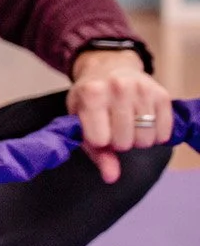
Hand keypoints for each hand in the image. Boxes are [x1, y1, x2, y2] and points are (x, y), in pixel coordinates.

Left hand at [68, 49, 172, 183]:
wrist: (108, 67)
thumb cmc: (90, 98)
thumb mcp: (80, 119)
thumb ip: (94, 151)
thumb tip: (111, 177)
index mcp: (92, 94)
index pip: (100, 140)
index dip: (99, 141)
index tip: (97, 132)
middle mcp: (118, 88)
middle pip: (125, 142)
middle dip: (118, 142)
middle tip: (114, 128)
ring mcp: (143, 89)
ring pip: (146, 139)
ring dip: (137, 140)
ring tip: (129, 125)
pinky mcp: (162, 94)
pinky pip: (164, 132)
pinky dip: (155, 135)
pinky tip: (144, 124)